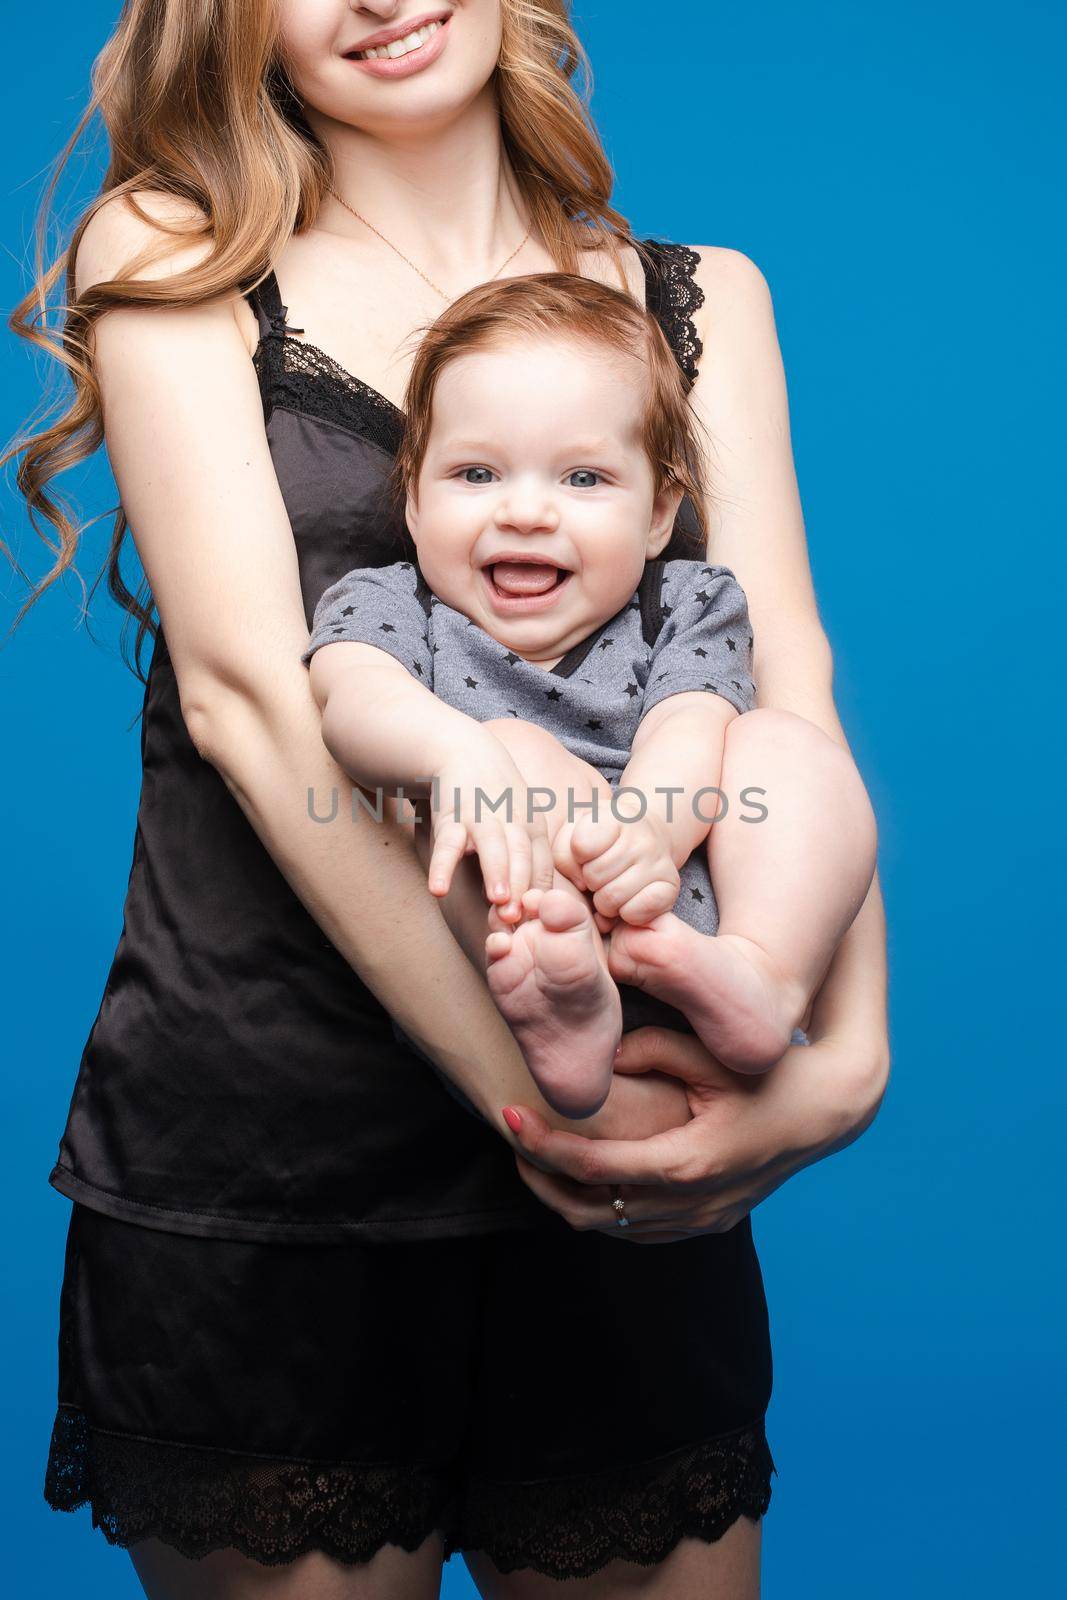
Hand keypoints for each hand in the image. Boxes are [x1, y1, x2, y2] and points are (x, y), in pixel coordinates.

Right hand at [427, 735, 554, 918]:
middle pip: (522, 857)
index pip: (543, 865)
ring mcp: (482, 817)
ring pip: (493, 846)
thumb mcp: (522, 820)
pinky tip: (437, 890)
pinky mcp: (451, 815)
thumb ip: (531, 858)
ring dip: (496, 872)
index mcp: (533, 827)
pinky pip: (447, 843)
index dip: (542, 894)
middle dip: (523, 888)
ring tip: (497, 900)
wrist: (461, 750)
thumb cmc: (495, 797)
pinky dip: (442, 866)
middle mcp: (513, 822)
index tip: (541, 923)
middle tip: (521, 920)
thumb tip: (541, 903)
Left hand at [503, 1025, 879, 1241]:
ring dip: (569, 1197)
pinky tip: (588, 1177)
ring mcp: (701, 1221)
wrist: (828, 1111)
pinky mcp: (710, 1224)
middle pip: (589, 1211)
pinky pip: (640, 1232)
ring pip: (611, 1229)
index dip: (541, 1145)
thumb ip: (653, 1049)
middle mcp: (690, 1205)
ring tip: (538, 1156)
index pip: (591, 1167)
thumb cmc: (770, 1074)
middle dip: (541, 1179)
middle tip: (512, 1140)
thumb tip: (600, 1058)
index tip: (508, 1116)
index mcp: (685, 1164)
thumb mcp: (712, 1053)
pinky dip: (605, 1210)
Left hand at [564, 808, 680, 926]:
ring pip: (612, 898)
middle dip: (590, 881)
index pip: (581, 846)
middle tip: (599, 875)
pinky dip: (626, 914)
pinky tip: (628, 900)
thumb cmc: (603, 839)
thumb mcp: (576, 832)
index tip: (587, 853)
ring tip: (611, 887)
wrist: (649, 836)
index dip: (577, 856)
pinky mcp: (671, 888)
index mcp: (616, 816)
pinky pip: (636, 913)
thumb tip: (581, 884)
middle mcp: (643, 837)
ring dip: (604, 901)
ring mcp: (659, 862)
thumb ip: (563, 853)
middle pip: (595, 876)